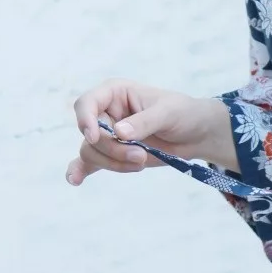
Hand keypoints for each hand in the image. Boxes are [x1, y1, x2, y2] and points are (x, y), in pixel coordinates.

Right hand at [66, 80, 233, 184]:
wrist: (196, 134)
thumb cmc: (184, 113)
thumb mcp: (168, 113)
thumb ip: (144, 122)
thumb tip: (118, 133)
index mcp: (115, 93)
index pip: (87, 103)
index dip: (86, 120)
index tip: (95, 136)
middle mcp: (107, 112)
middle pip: (90, 134)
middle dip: (113, 149)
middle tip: (140, 156)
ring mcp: (108, 135)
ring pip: (92, 152)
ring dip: (113, 163)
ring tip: (141, 162)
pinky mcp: (112, 154)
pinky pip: (89, 162)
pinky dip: (81, 170)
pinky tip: (74, 180)